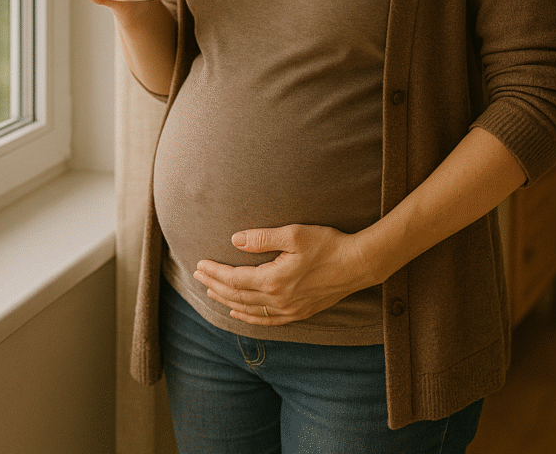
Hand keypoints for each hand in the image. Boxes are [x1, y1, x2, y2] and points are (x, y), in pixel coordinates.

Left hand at [193, 224, 374, 325]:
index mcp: (273, 280)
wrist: (357, 265)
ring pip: (249, 310)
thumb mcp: (294, 234)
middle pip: (237, 296)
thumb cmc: (327, 245)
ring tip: (210, 293)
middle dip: (215, 285)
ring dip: (227, 301)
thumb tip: (234, 240)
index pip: (234, 279)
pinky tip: (239, 313)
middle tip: (197, 276)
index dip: (215, 272)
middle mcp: (278, 299)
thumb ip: (262, 239)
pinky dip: (248, 317)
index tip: (200, 264)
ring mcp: (289, 309)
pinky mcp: (299, 313)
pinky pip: (266, 321)